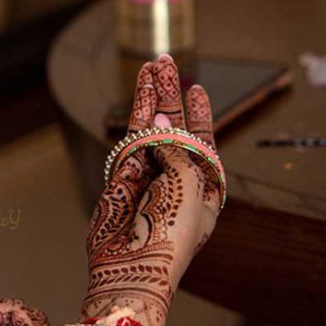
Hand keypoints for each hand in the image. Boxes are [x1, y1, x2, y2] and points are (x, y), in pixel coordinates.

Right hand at [81, 54, 221, 325]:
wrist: (134, 263)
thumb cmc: (172, 232)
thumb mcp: (190, 183)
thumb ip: (175, 146)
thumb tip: (155, 120)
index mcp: (204, 186)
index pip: (204, 141)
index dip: (200, 114)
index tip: (198, 89)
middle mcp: (175, 176)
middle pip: (175, 127)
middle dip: (171, 93)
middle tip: (166, 62)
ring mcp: (147, 174)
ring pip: (149, 125)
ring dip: (152, 94)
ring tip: (151, 65)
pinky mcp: (121, 174)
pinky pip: (129, 135)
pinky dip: (135, 110)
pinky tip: (141, 90)